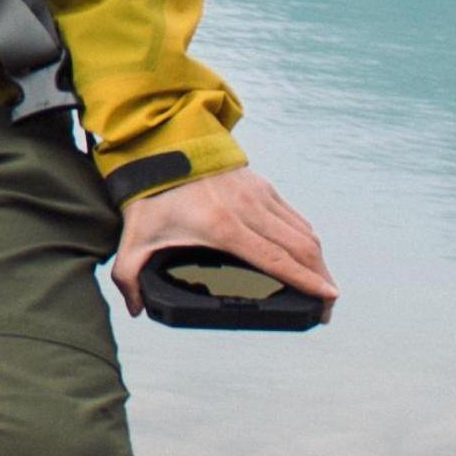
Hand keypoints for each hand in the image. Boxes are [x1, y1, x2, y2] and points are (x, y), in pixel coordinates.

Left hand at [109, 162, 335, 312]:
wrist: (161, 144)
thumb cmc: (149, 195)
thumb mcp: (133, 238)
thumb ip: (128, 277)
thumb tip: (134, 310)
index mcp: (221, 227)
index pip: (274, 260)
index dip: (305, 281)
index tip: (327, 299)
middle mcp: (247, 209)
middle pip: (299, 248)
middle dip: (320, 279)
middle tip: (326, 307)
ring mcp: (258, 194)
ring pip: (302, 231)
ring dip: (317, 260)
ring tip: (322, 286)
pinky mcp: (262, 185)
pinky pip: (293, 217)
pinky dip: (306, 239)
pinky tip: (306, 256)